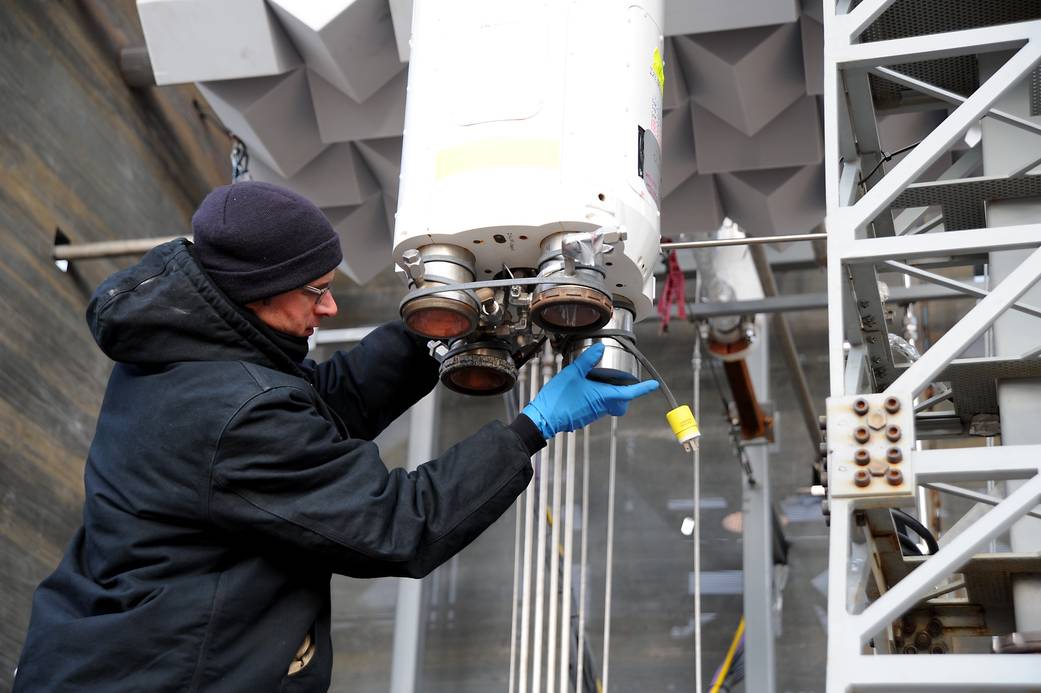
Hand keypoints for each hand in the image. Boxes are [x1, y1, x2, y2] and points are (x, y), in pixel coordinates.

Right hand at [522, 343, 659, 438]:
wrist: (543, 419)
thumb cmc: (558, 398)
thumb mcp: (572, 373)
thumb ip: (587, 360)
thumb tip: (600, 348)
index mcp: (603, 397)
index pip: (629, 393)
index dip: (643, 389)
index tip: (652, 385)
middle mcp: (601, 408)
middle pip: (621, 401)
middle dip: (625, 392)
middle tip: (623, 380)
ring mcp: (593, 414)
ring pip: (608, 403)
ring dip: (609, 393)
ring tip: (598, 379)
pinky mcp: (584, 416)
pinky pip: (596, 406)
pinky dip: (597, 397)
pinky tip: (584, 387)